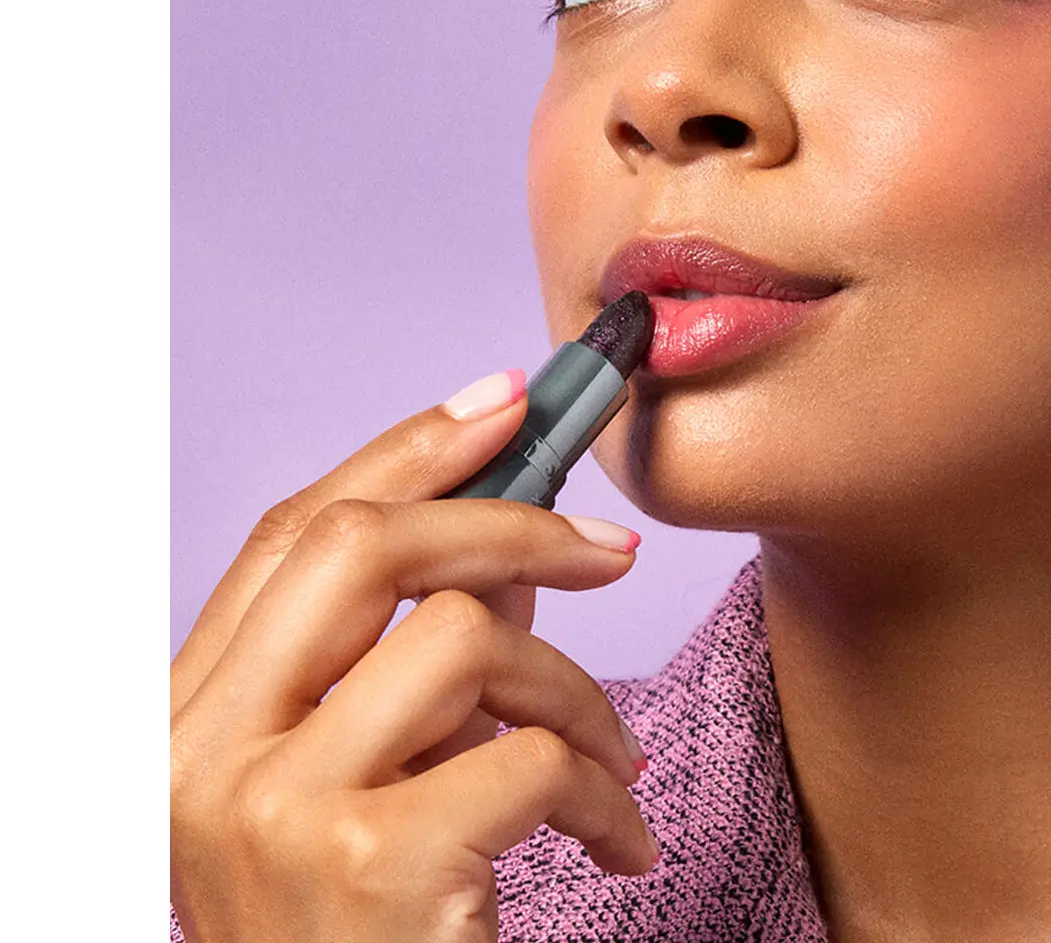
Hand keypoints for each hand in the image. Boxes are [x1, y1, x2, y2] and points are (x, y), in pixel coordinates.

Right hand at [170, 371, 655, 942]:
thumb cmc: (381, 926)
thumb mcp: (376, 771)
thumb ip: (420, 654)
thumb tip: (517, 541)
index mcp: (189, 719)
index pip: (290, 533)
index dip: (402, 451)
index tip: (501, 403)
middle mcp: (200, 754)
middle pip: (359, 546)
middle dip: (507, 520)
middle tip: (609, 547)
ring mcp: (270, 810)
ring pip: (462, 636)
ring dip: (572, 689)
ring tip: (611, 758)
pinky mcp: (366, 866)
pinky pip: (529, 754)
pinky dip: (602, 789)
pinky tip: (618, 840)